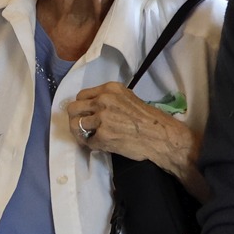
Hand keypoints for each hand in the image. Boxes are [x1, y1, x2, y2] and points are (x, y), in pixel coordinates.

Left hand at [67, 84, 186, 164]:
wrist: (160, 136)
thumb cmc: (148, 118)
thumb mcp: (128, 98)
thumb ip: (109, 99)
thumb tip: (91, 106)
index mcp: (109, 89)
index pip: (81, 95)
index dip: (82, 106)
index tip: (85, 113)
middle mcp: (103, 100)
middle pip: (73, 108)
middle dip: (75, 118)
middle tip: (83, 126)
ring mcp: (102, 118)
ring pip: (75, 125)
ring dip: (80, 132)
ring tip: (90, 136)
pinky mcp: (102, 136)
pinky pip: (87, 141)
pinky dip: (92, 144)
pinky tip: (100, 144)